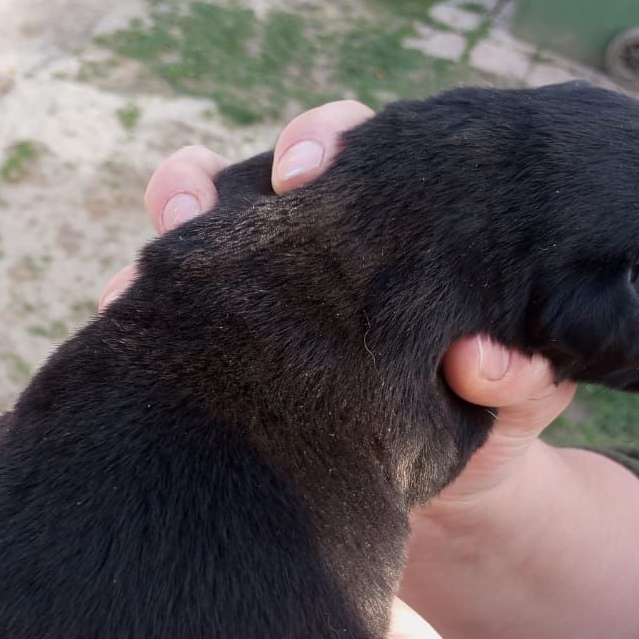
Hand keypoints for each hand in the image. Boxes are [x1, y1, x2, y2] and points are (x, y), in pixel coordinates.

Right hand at [128, 103, 638, 638]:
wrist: (441, 497)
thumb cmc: (489, 416)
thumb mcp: (521, 395)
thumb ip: (521, 372)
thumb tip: (478, 359)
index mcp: (384, 221)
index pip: (344, 148)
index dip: (320, 140)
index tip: (307, 167)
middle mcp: (305, 245)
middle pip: (239, 182)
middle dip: (208, 185)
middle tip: (200, 212)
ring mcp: (247, 298)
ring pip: (180, 244)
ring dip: (156, 252)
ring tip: (139, 280)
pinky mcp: (207, 360)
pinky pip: (152, 331)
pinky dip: (131, 328)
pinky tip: (117, 337)